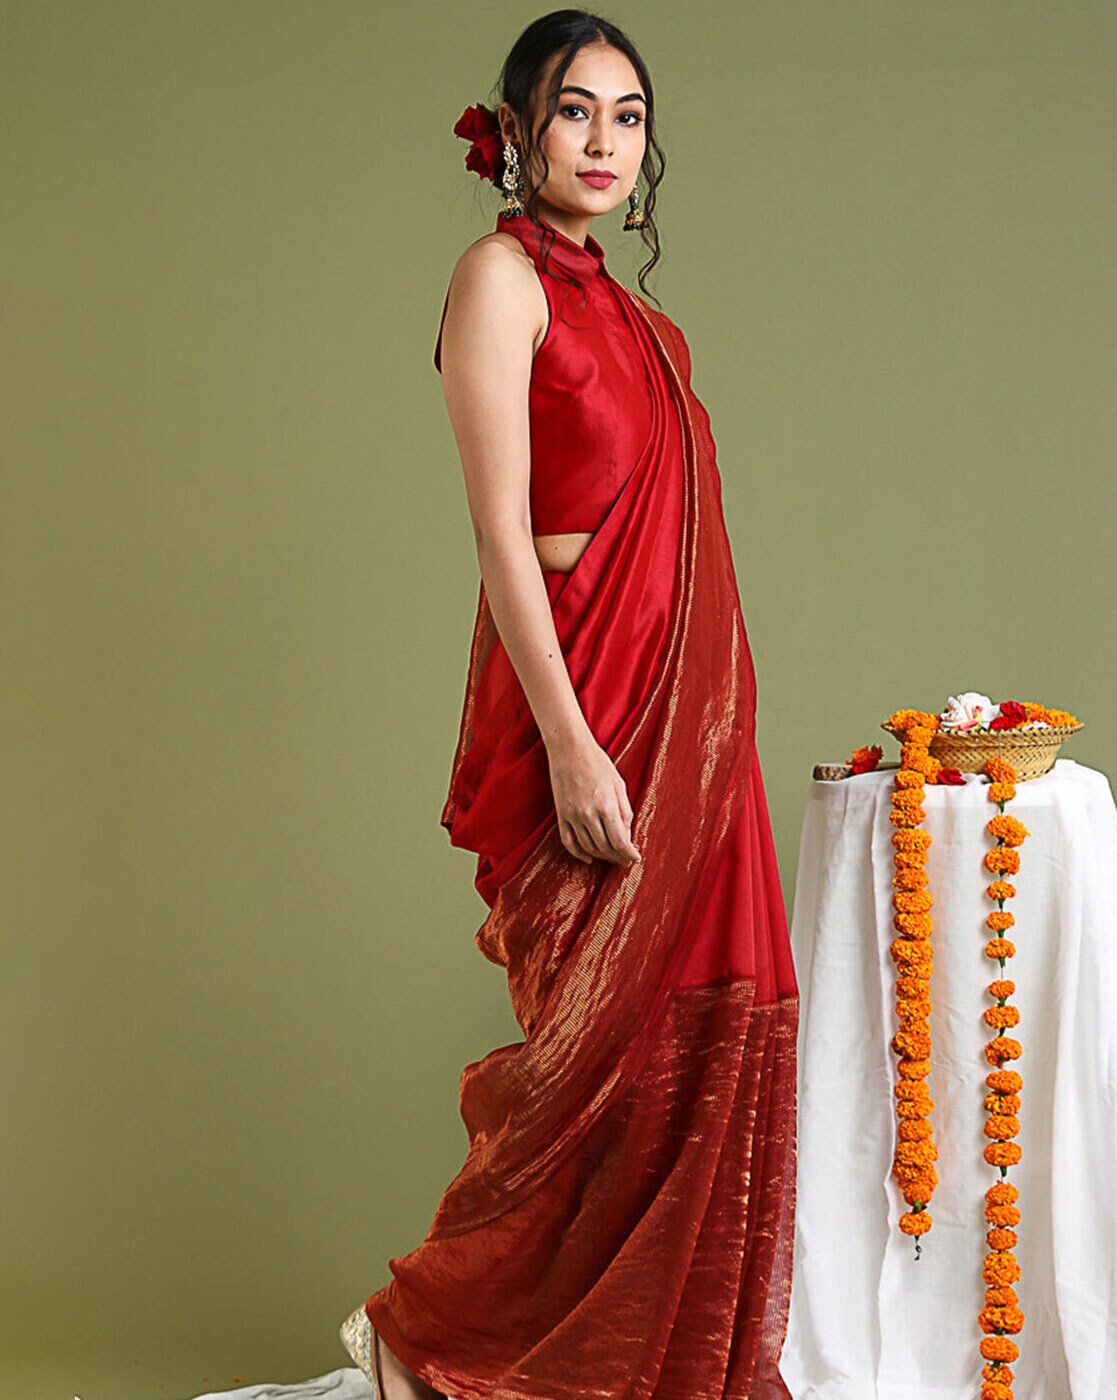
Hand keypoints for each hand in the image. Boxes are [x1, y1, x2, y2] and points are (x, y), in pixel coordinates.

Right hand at [546, 733, 641, 867]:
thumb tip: (626, 836)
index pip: (619, 842)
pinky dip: (578, 854)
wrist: (569, 749)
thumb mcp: (619, 785)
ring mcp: (572, 816)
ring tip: (612, 857)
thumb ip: (625, 812)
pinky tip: (588, 858)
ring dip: (602, 856)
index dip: (629, 854)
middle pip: (605, 848)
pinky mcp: (561, 815)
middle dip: (617, 857)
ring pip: (588, 847)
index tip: (635, 858)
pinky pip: (568, 842)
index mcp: (607, 806)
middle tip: (626, 859)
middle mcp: (588, 814)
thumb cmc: (598, 763)